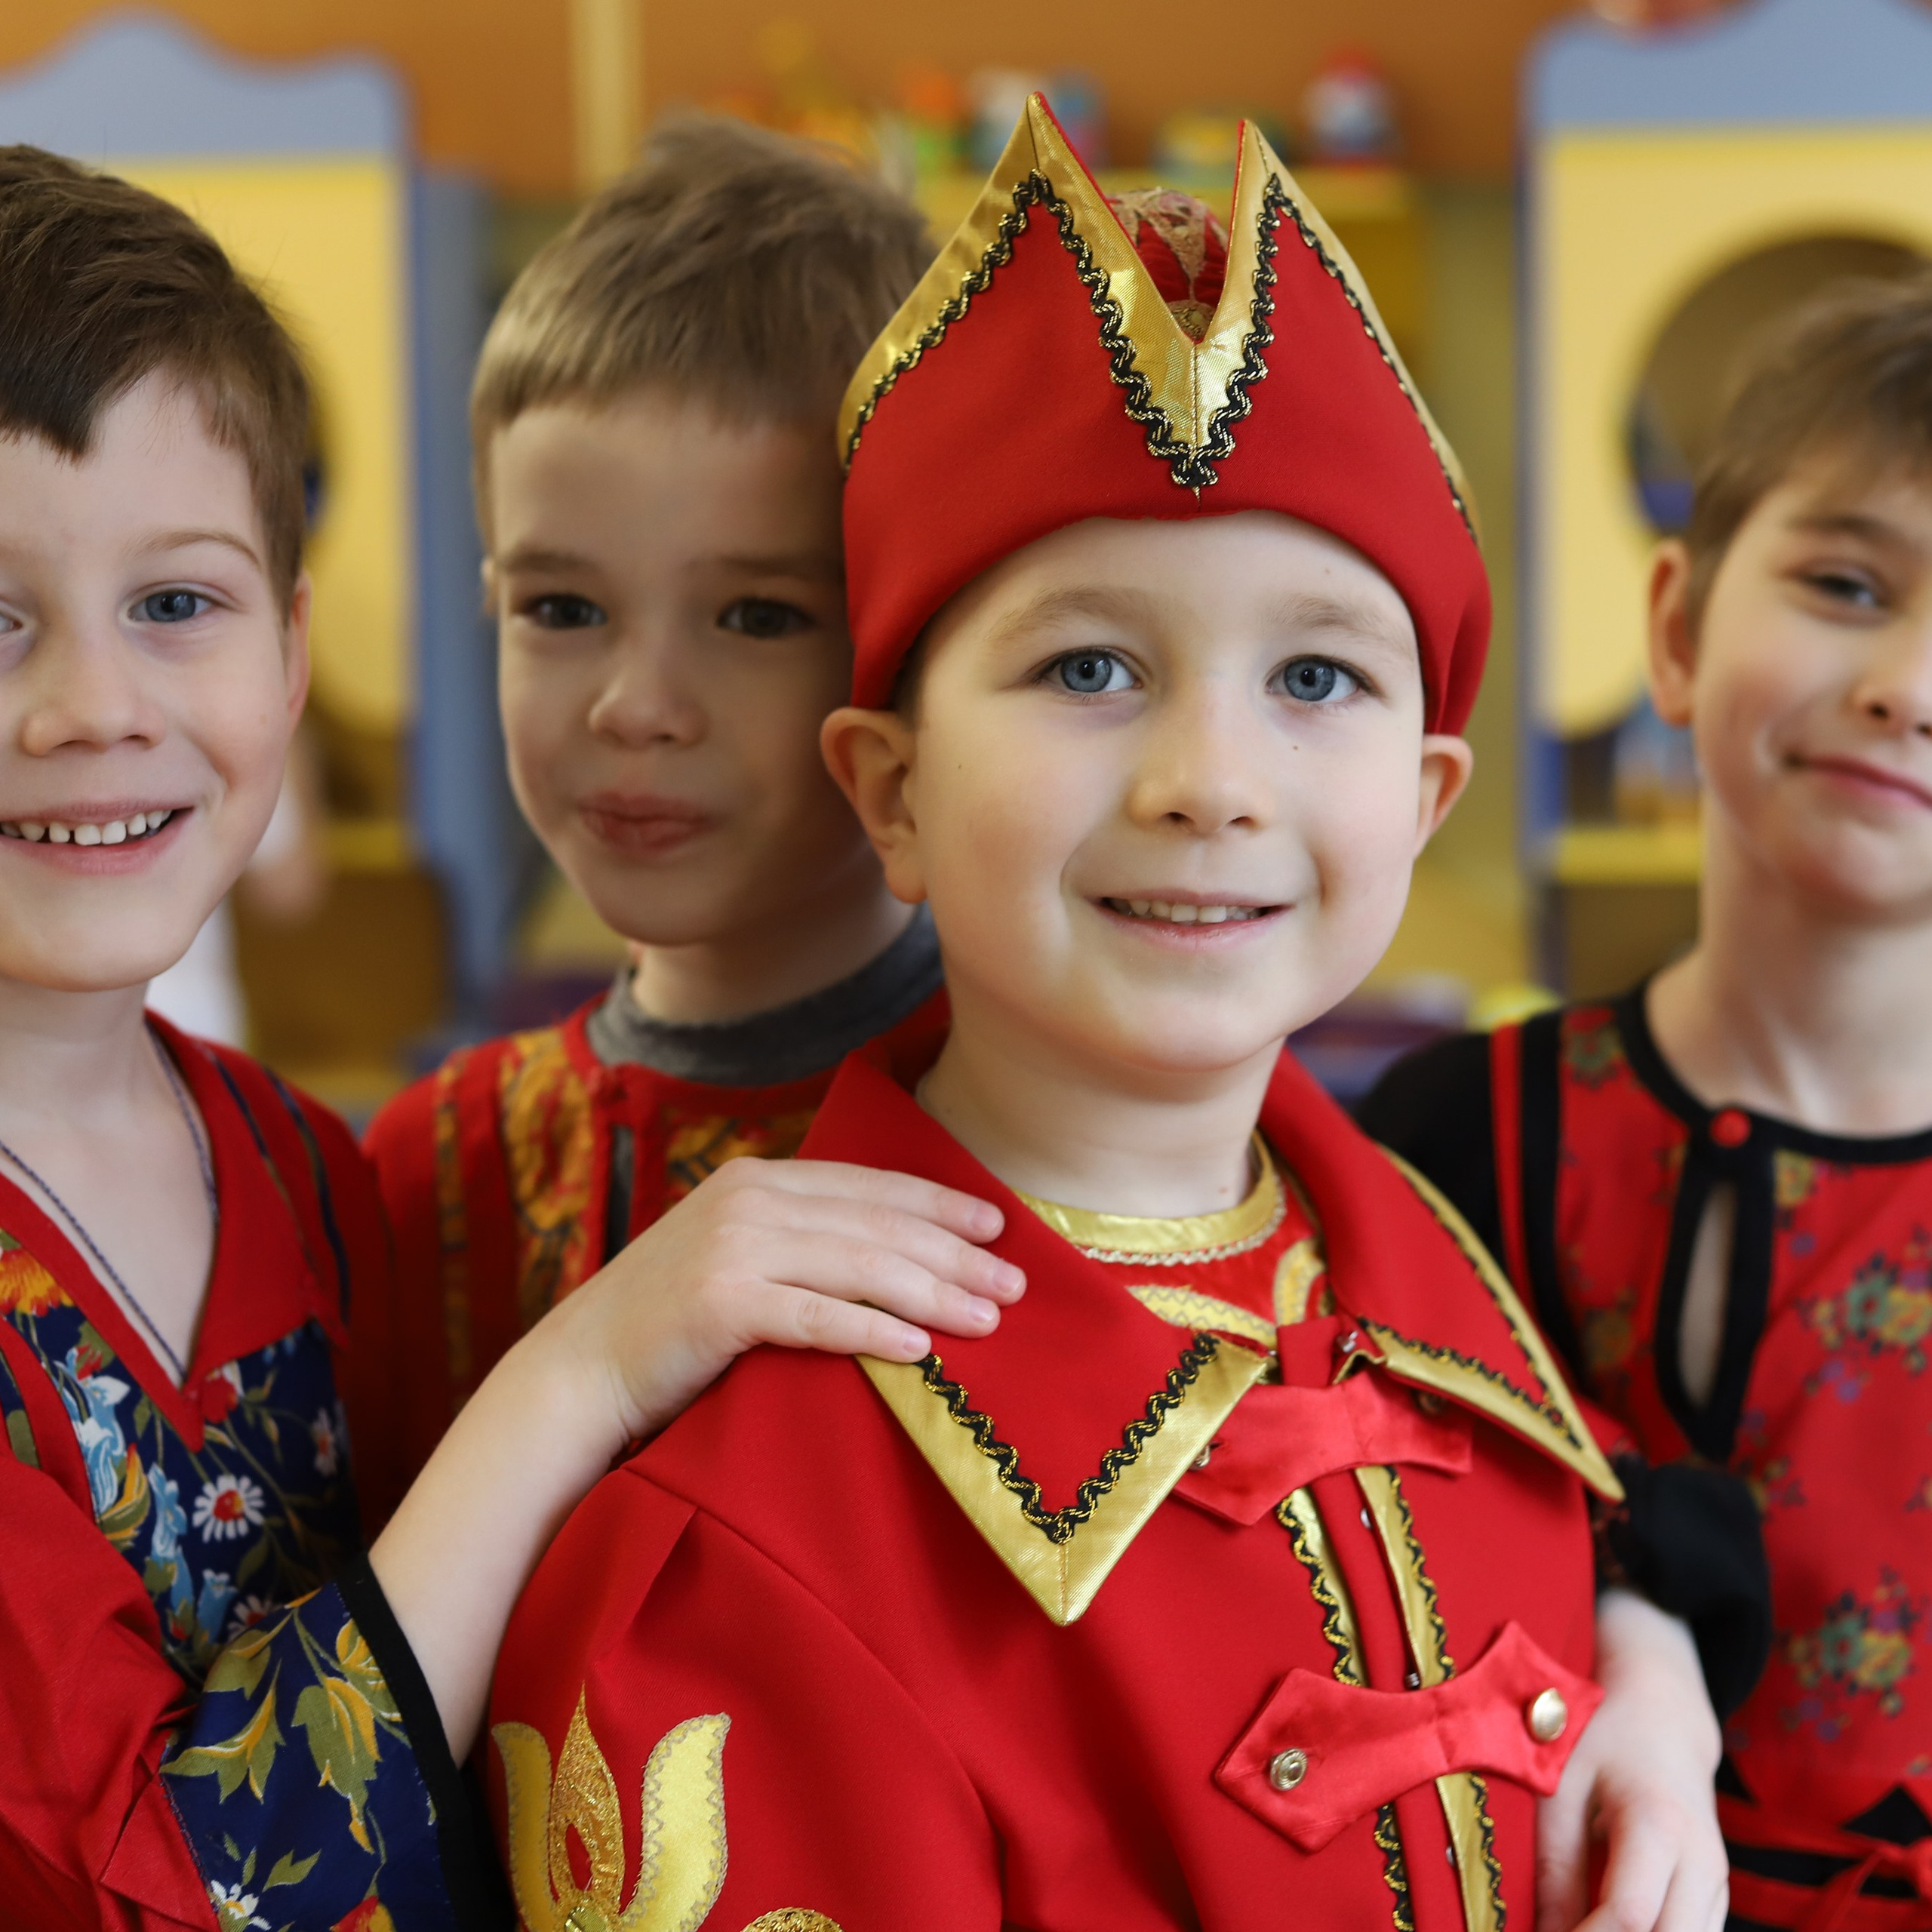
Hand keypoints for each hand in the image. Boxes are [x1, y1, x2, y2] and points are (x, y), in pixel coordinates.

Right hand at [542, 1156, 1024, 1445]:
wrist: (582, 1368)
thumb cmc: (671, 1322)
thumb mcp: (737, 1254)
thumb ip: (799, 1239)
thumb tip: (894, 1251)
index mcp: (758, 1179)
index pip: (870, 1185)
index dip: (940, 1203)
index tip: (998, 1226)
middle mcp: (748, 1200)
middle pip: (878, 1224)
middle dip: (955, 1253)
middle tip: (1015, 1284)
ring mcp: (732, 1248)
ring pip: (860, 1265)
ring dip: (934, 1293)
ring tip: (987, 1319)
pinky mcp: (720, 1304)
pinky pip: (817, 1317)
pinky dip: (873, 1331)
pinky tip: (919, 1351)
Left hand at [1536, 1588, 1726, 1931]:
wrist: (1664, 1717)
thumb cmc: (1604, 1739)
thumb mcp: (1563, 1788)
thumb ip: (1554, 1867)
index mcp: (1658, 1824)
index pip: (1628, 1915)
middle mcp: (1701, 1861)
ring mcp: (1717, 1881)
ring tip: (1584, 1925)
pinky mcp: (1716, 1894)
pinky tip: (1609, 1928)